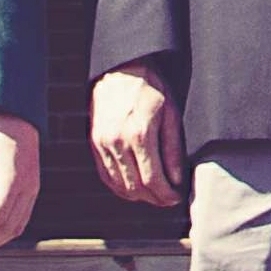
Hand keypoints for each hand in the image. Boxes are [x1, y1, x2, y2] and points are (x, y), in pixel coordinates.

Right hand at [91, 64, 185, 209]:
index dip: (166, 194)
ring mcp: (102, 144)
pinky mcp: (94, 143)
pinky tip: (134, 188)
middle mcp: (117, 141)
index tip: (176, 198)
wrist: (121, 71)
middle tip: (167, 199)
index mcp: (140, 134)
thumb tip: (176, 180)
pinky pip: (106, 175)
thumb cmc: (151, 89)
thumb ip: (173, 149)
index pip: (152, 179)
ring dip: (138, 195)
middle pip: (135, 187)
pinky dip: (120, 187)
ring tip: (153, 194)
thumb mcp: (171, 114)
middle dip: (154, 198)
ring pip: (119, 185)